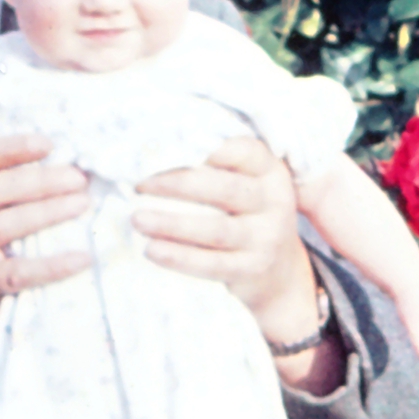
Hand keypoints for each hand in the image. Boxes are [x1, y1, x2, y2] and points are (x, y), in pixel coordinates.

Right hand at [0, 135, 90, 412]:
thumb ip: (0, 183)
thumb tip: (61, 162)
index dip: (10, 148)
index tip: (49, 144)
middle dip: (39, 179)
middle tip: (79, 178)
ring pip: (1, 226)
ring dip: (45, 212)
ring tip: (81, 204)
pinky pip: (17, 273)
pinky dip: (52, 266)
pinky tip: (82, 258)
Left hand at [133, 135, 308, 333]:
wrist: (280, 272)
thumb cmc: (247, 215)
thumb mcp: (246, 184)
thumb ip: (217, 168)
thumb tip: (157, 154)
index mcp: (271, 172)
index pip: (245, 151)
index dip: (211, 148)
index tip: (171, 147)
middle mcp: (275, 202)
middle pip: (225, 189)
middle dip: (178, 184)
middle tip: (139, 184)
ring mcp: (267, 238)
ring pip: (216, 229)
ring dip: (172, 224)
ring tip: (137, 219)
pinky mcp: (253, 269)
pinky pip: (211, 264)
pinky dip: (179, 257)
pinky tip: (152, 249)